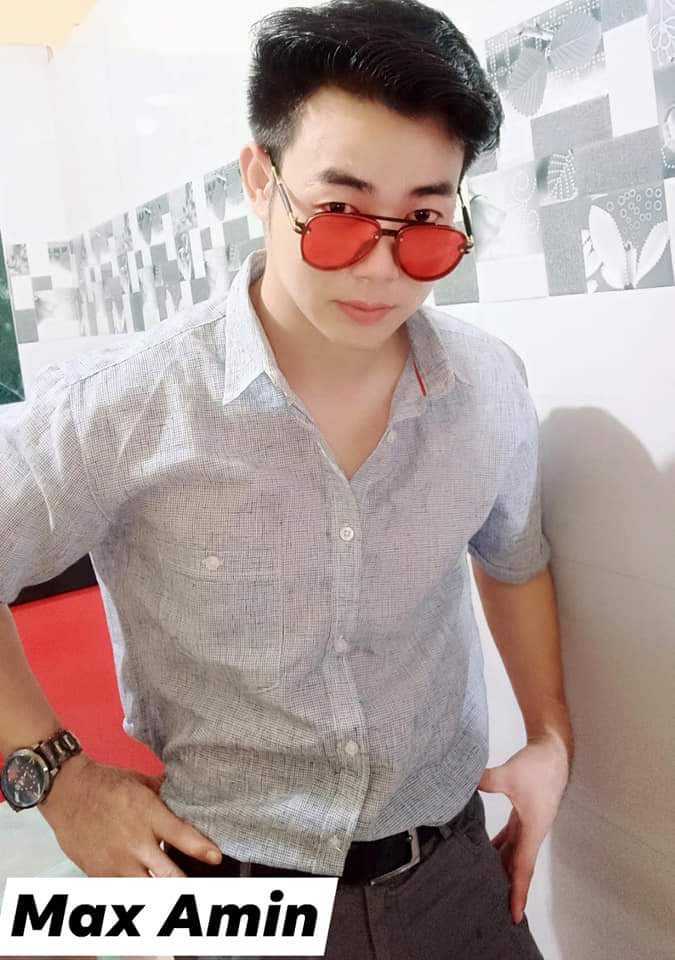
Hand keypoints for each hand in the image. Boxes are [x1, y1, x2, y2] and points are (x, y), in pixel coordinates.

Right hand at [39, 753, 222, 876]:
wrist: (68, 791)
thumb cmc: (106, 783)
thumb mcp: (141, 782)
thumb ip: (165, 794)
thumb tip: (188, 794)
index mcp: (149, 814)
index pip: (182, 836)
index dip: (201, 849)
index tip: (216, 857)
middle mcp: (135, 842)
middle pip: (167, 874)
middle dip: (184, 883)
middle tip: (199, 887)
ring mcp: (117, 861)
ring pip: (147, 889)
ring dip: (162, 892)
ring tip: (174, 894)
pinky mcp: (100, 873)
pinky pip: (123, 892)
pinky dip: (136, 893)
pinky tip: (145, 892)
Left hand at [478, 730, 569, 922]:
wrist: (553, 751)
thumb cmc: (538, 766)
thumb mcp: (511, 774)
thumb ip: (487, 781)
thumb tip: (463, 783)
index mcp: (532, 829)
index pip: (523, 868)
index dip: (517, 892)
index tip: (514, 916)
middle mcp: (532, 832)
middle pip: (517, 866)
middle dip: (507, 888)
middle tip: (492, 908)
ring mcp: (528, 823)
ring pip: (513, 853)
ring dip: (501, 868)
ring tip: (485, 885)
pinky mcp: (523, 814)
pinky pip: (510, 838)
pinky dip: (498, 847)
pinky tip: (483, 850)